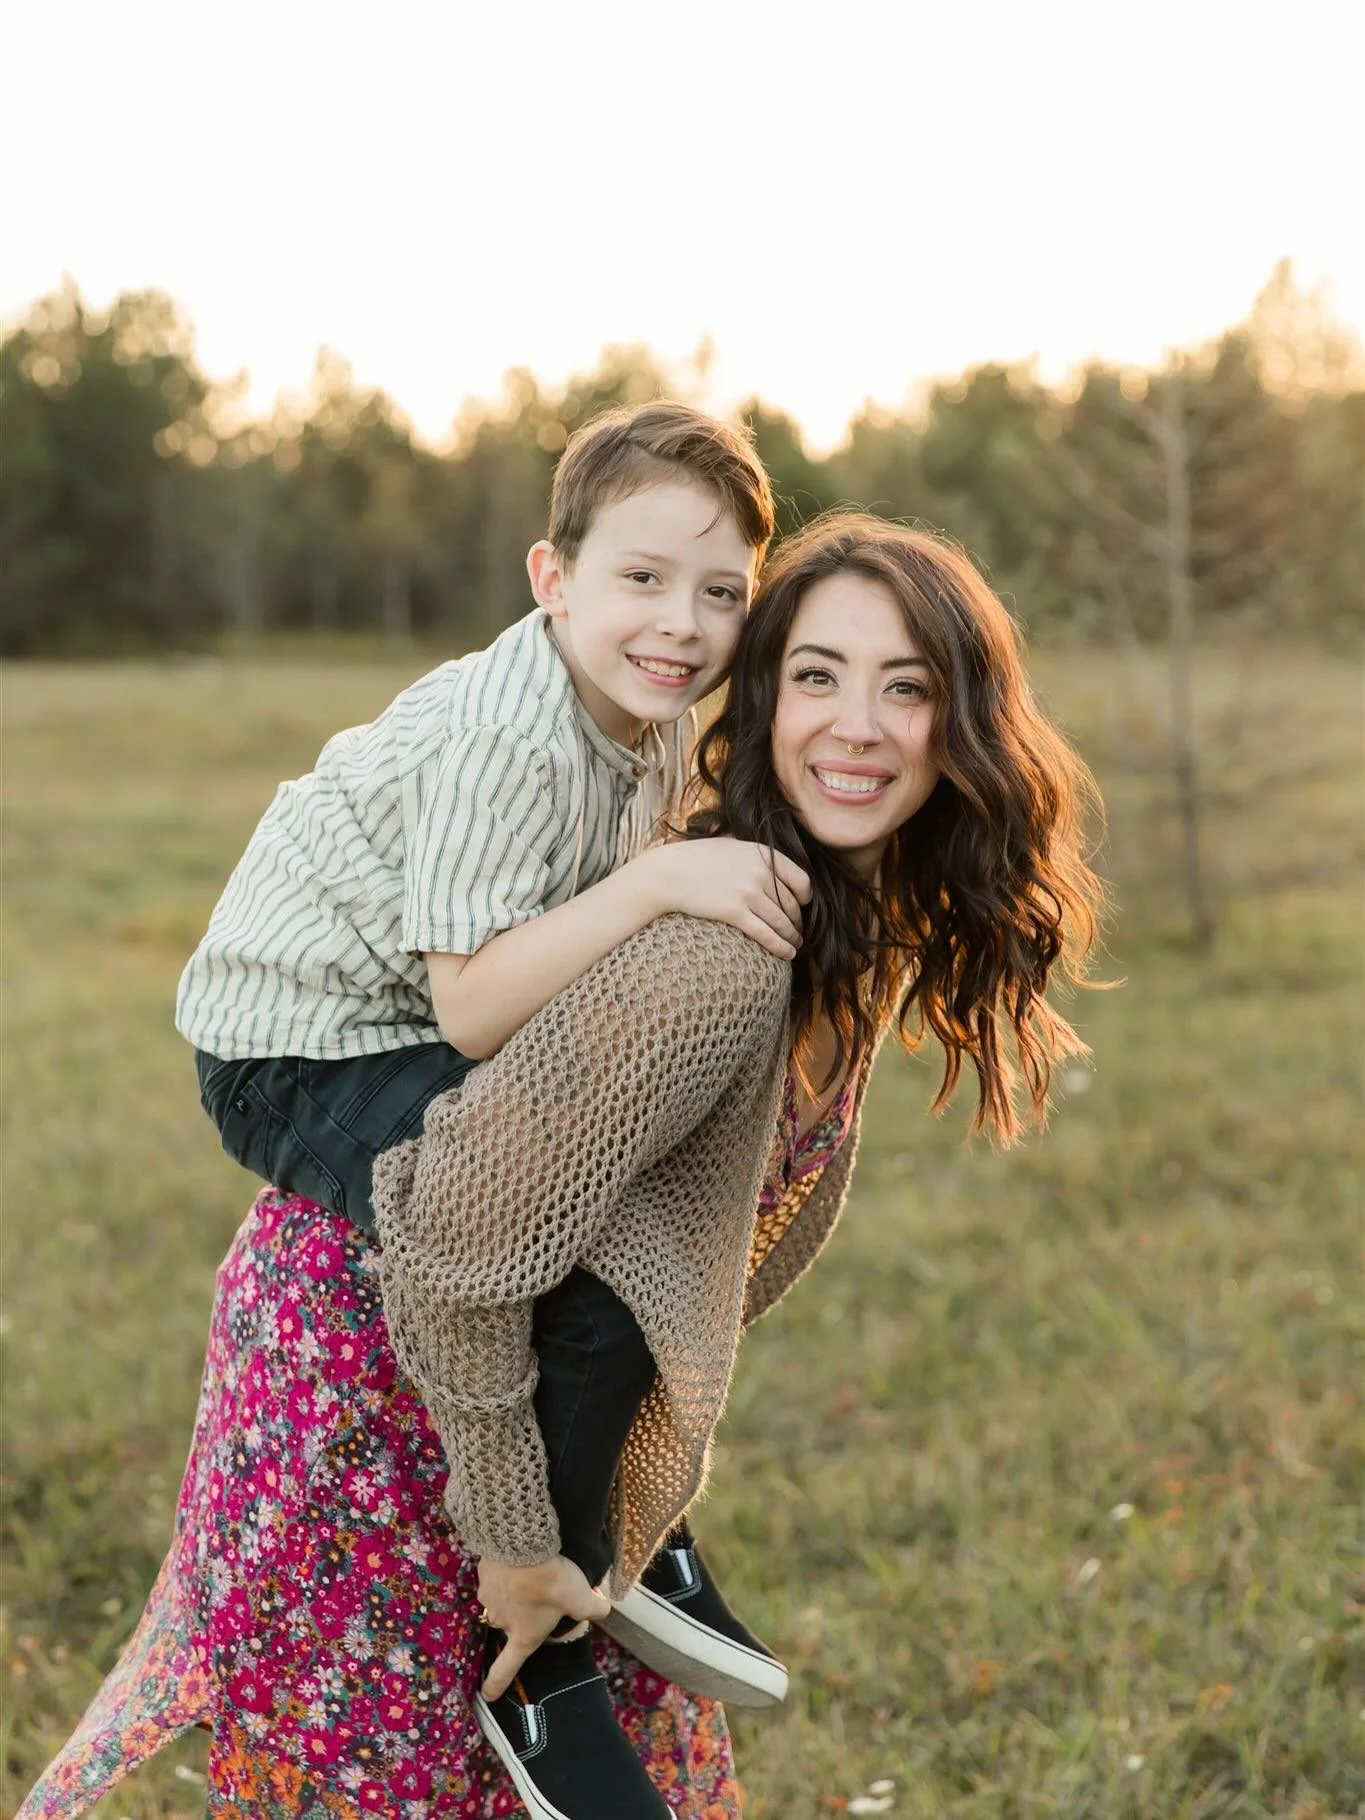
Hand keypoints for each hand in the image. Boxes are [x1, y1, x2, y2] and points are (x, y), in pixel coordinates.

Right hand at [477, 1555, 610, 1698]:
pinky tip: (519, 1558)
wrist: (520, 1543)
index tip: (488, 1694)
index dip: (497, 1684)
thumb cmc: (550, 1580)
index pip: (507, 1668)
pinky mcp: (484, 1575)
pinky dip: (506, 1572)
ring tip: (532, 1573)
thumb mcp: (581, 1597)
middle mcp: (502, 1622)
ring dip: (514, 1592)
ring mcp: (489, 1598)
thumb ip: (594, 1608)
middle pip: (512, 1625)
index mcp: (524, 1636)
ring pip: (503, 1600)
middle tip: (544, 1595)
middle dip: (524, 1615)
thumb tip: (604, 1609)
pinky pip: (496, 1577)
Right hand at [632, 839, 810, 958]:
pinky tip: (787, 954)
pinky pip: (766, 934)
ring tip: (795, 945)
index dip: (806, 898)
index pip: (801, 880)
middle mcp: (760, 873)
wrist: (670, 873)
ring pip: (782, 922)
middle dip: (798, 921)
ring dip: (792, 937)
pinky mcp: (734, 912)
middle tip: (798, 931)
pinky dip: (780, 946)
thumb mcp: (733, 845)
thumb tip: (773, 864)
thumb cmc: (699, 859)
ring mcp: (748, 892)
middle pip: (792, 905)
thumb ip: (755, 855)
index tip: (803, 906)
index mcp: (763, 854)